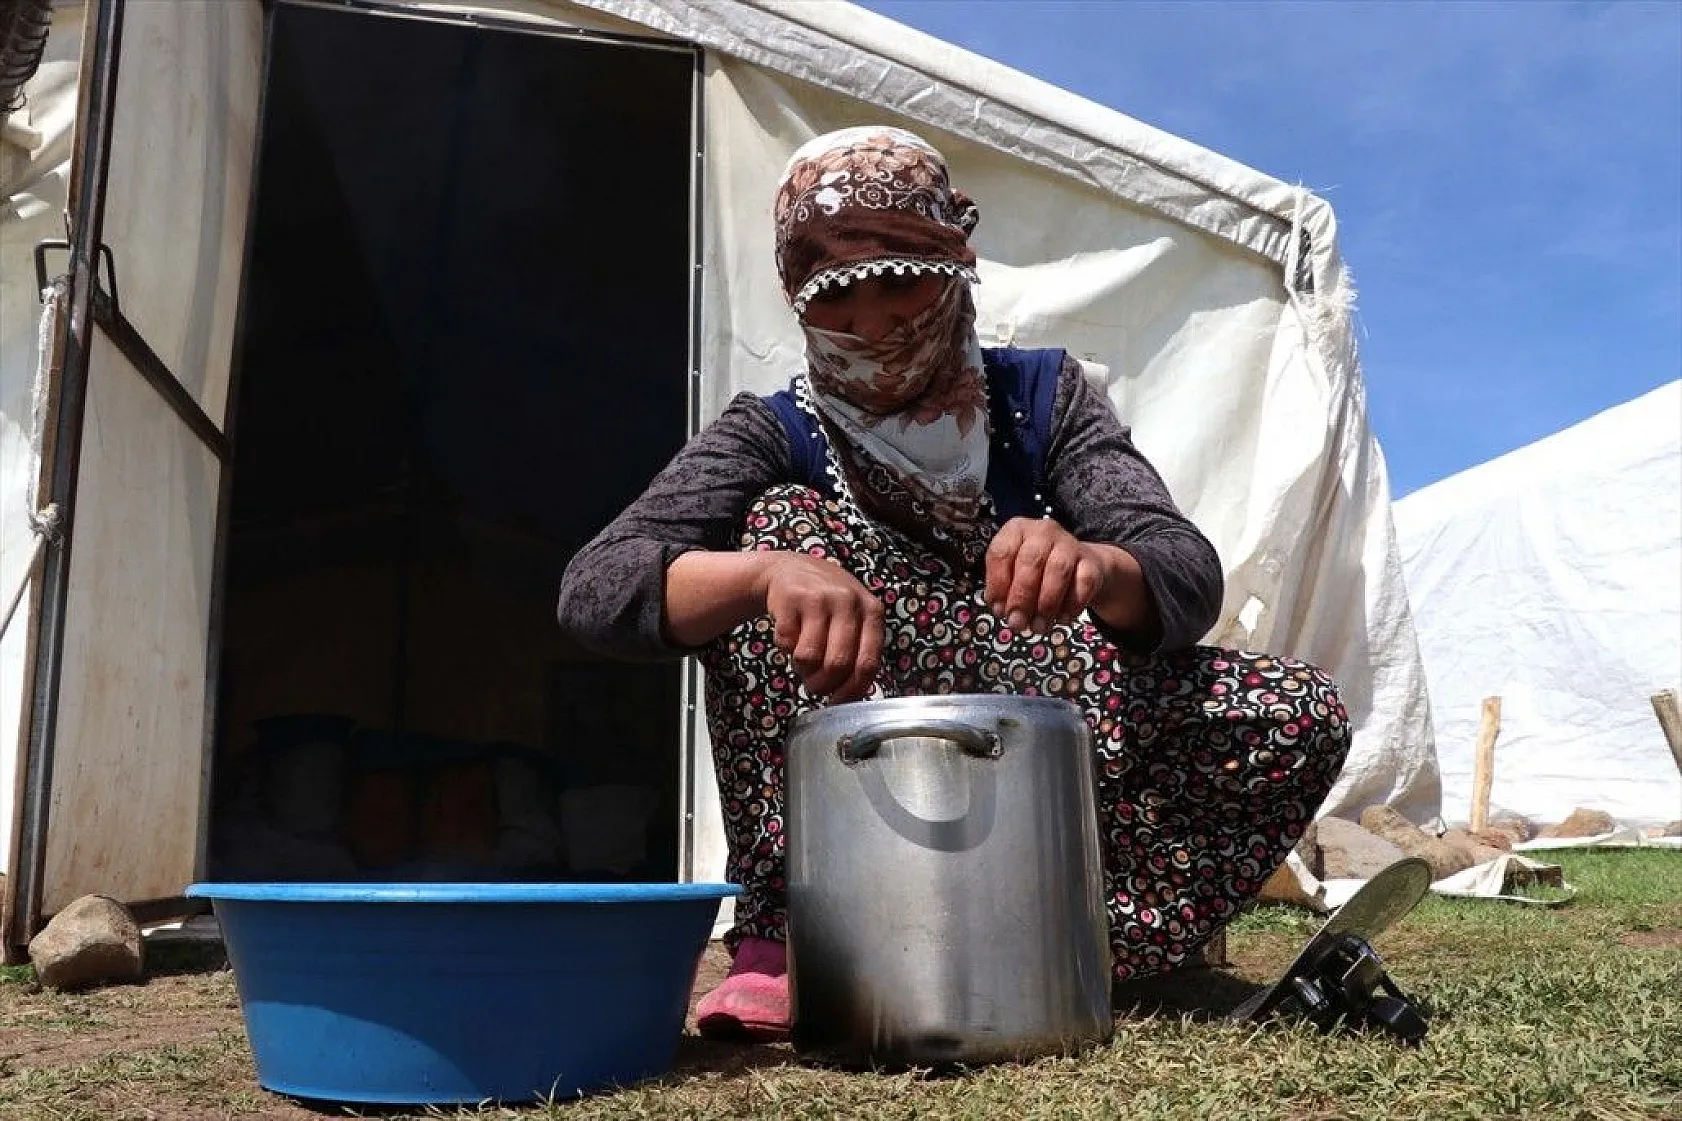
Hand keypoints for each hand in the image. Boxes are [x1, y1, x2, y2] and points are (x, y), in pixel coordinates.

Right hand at [757, 554, 884, 702]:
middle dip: (822, 684)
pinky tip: (790, 635)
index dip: (852, 690)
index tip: (838, 701)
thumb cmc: (827, 604)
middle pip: (838, 664)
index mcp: (872, 611)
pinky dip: (785, 648)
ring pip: (809, 657)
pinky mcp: (791, 598)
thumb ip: (859, 649)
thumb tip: (853, 694)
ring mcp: (820, 598)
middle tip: (814, 685)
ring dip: (802, 668)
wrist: (790, 569)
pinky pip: (786, 643)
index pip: (867, 663)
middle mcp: (849, 602)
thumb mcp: (853, 619)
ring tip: (802, 659)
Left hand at [984, 517, 1106, 634]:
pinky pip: (1083, 583)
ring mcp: (1070, 543)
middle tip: (1017, 623)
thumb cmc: (1036, 571)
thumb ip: (1004, 590)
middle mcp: (1043, 531)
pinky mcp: (1091, 561)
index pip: (1001, 552)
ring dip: (1046, 604)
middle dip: (1022, 597)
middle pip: (1031, 561)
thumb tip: (1002, 611)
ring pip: (1058, 570)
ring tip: (1038, 626)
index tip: (998, 609)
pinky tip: (1061, 618)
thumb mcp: (1013, 574)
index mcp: (1017, 530)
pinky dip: (1071, 605)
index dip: (998, 584)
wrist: (1078, 566)